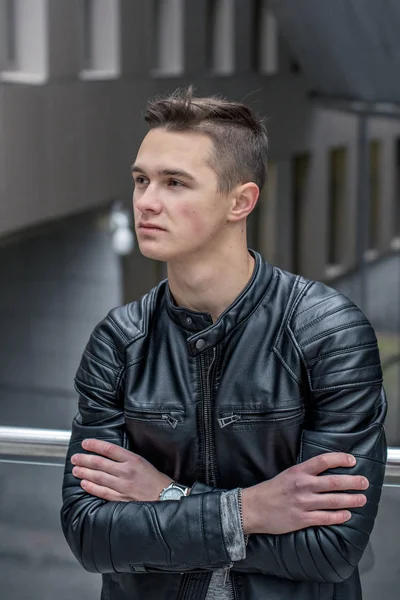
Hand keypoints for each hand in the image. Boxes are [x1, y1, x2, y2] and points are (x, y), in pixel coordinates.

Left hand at [71, 439, 172, 501]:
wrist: (165, 497)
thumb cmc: (155, 480)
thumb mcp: (143, 462)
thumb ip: (126, 459)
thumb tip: (107, 455)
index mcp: (133, 460)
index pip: (109, 449)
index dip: (95, 445)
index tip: (85, 443)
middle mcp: (126, 472)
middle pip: (100, 463)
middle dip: (84, 459)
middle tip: (75, 458)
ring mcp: (123, 486)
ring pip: (98, 477)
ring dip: (84, 472)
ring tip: (75, 469)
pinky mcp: (121, 499)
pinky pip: (102, 492)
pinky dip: (91, 487)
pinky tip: (84, 484)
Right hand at [242, 452, 368, 534]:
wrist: (253, 508)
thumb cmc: (270, 491)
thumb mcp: (287, 474)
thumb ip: (305, 473)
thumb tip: (325, 473)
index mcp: (298, 471)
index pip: (324, 461)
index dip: (340, 459)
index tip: (352, 461)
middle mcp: (302, 486)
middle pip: (334, 482)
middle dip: (353, 482)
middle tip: (364, 482)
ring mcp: (303, 503)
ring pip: (333, 501)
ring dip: (351, 500)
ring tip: (362, 499)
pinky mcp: (302, 519)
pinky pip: (325, 518)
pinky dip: (339, 516)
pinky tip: (347, 515)